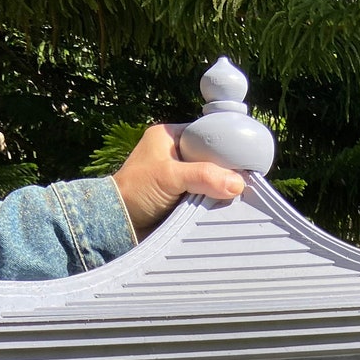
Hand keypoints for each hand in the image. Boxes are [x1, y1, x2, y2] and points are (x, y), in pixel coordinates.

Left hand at [113, 123, 244, 236]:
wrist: (117, 224)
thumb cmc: (135, 191)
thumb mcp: (171, 178)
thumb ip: (204, 176)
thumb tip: (237, 183)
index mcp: (169, 136)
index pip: (206, 135)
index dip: (224, 147)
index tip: (242, 162)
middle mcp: (174, 153)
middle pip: (210, 159)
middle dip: (223, 172)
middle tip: (239, 184)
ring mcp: (177, 177)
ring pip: (208, 179)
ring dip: (217, 191)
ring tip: (232, 198)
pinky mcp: (179, 198)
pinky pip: (202, 197)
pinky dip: (210, 203)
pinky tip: (220, 208)